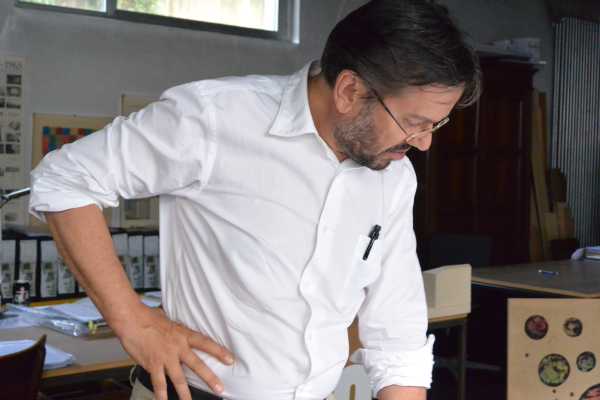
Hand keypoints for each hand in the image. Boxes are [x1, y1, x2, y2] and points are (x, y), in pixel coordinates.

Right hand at [117, 306, 233, 399]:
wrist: (132, 320)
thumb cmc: (148, 317)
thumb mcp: (168, 319)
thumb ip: (175, 328)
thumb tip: (178, 328)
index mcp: (183, 334)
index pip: (205, 343)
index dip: (219, 351)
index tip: (230, 359)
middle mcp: (177, 347)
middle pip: (197, 364)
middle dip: (209, 378)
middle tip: (220, 389)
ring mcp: (165, 357)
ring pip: (179, 378)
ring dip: (185, 393)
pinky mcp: (153, 365)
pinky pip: (158, 383)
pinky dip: (161, 394)